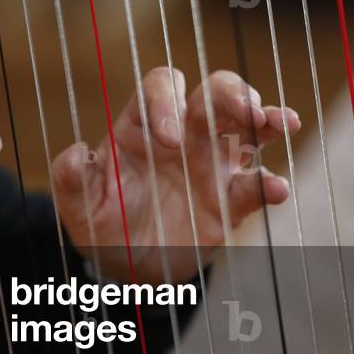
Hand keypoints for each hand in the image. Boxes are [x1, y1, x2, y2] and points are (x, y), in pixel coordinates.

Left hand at [52, 68, 300, 283]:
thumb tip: (77, 153)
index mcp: (141, 126)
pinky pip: (256, 184)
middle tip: (247, 112)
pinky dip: (269, 184)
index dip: (167, 101)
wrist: (126, 267)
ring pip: (246, 124)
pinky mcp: (229, 200)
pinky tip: (274, 189)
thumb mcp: (77, 206)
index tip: (169, 139)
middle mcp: (182, 135)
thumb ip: (72, 179)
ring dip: (266, 119)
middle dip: (232, 94)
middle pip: (213, 91)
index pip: (160, 86)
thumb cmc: (101, 225)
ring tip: (281, 124)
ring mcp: (210, 163)